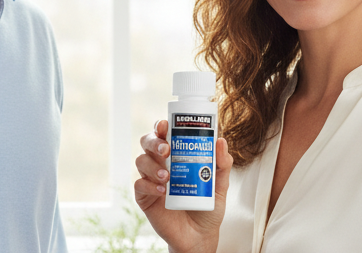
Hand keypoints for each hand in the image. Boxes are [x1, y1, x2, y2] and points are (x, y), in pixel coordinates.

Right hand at [134, 119, 232, 252]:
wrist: (200, 235)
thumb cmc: (207, 206)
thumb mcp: (220, 185)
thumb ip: (222, 164)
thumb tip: (221, 141)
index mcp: (175, 155)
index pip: (163, 134)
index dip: (160, 126)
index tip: (165, 125)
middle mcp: (160, 163)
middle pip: (147, 143)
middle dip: (153, 142)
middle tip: (166, 150)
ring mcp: (151, 180)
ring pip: (141, 161)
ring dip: (152, 165)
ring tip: (168, 176)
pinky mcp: (145, 197)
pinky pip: (139, 185)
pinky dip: (149, 185)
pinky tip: (162, 191)